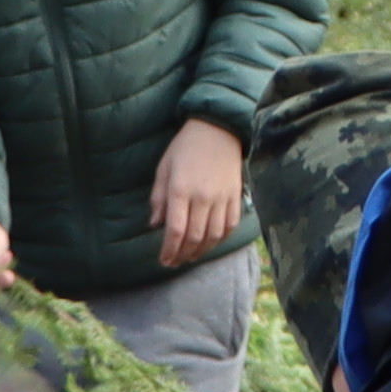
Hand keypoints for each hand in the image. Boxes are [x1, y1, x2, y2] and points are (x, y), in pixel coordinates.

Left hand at [151, 119, 246, 267]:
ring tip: (191, 257)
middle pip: (194, 237)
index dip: (169, 250)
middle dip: (183, 255)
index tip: (164, 260)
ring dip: (201, 251)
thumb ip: (159, 198)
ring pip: (213, 236)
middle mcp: (203, 197)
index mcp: (181, 190)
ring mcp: (222, 198)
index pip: (175, 230)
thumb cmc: (185, 147)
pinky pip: (230, 226)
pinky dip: (220, 240)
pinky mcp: (235, 196)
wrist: (217, 129)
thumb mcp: (164, 168)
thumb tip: (155, 225)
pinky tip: (211, 244)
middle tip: (175, 262)